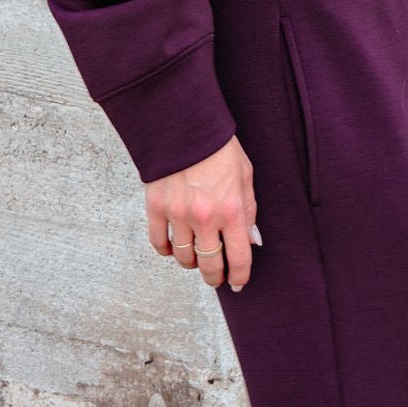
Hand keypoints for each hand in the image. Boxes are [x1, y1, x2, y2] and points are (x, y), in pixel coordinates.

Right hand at [145, 134, 259, 291]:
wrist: (186, 124)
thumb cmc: (219, 148)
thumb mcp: (245, 175)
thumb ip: (249, 210)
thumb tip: (251, 240)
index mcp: (231, 209)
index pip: (239, 258)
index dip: (240, 276)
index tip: (238, 282)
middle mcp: (205, 217)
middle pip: (210, 266)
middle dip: (216, 277)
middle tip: (217, 277)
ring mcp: (178, 214)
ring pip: (184, 258)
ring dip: (192, 263)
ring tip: (196, 257)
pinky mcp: (156, 207)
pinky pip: (159, 243)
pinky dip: (166, 250)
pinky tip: (174, 246)